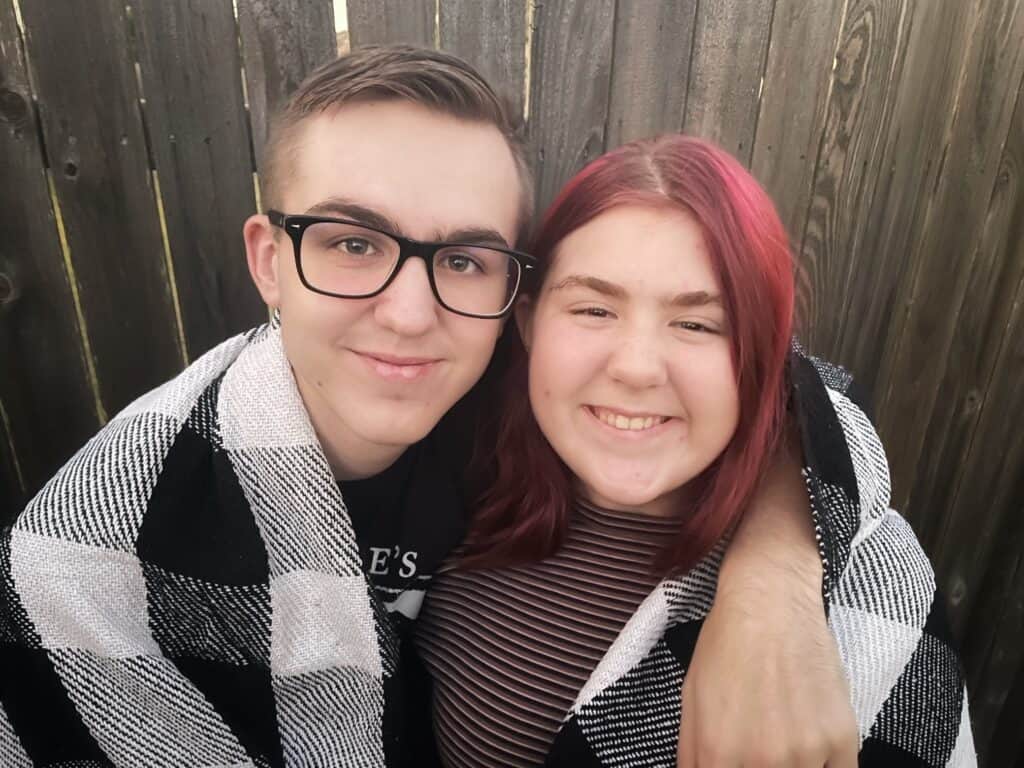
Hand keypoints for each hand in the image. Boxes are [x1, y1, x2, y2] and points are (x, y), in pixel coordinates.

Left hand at [676, 430, 857, 766]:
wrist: (770, 599)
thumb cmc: (725, 647)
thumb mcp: (691, 705)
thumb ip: (695, 758)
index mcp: (717, 754)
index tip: (732, 762)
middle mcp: (763, 760)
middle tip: (758, 749)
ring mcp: (806, 753)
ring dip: (791, 767)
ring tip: (780, 737)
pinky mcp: (843, 741)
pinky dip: (822, 766)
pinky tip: (806, 742)